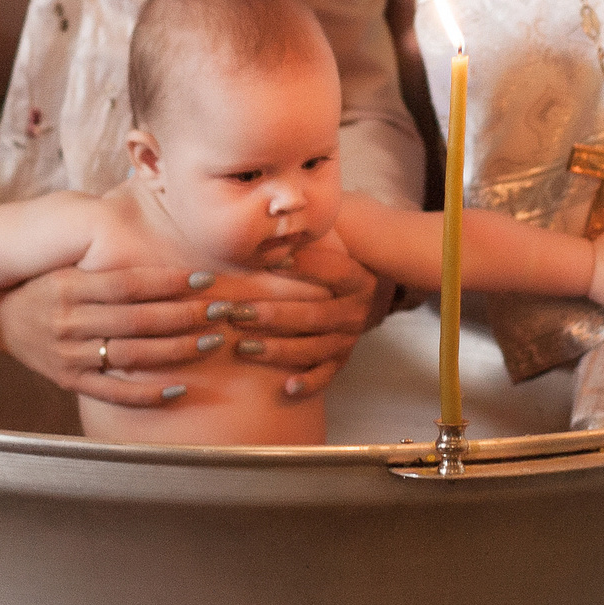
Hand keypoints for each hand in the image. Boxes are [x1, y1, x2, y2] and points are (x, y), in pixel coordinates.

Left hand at [216, 249, 380, 400]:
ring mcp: (349, 337)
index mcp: (356, 277)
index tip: (271, 262)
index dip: (305, 266)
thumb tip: (272, 216)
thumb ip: (306, 237)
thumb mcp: (332, 245)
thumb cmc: (331, 263)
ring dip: (278, 349)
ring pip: (314, 346)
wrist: (367, 293)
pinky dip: (308, 382)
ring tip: (243, 348)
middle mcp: (356, 309)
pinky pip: (326, 374)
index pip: (332, 270)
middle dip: (273, 315)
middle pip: (315, 314)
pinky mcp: (341, 359)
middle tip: (236, 313)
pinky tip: (286, 387)